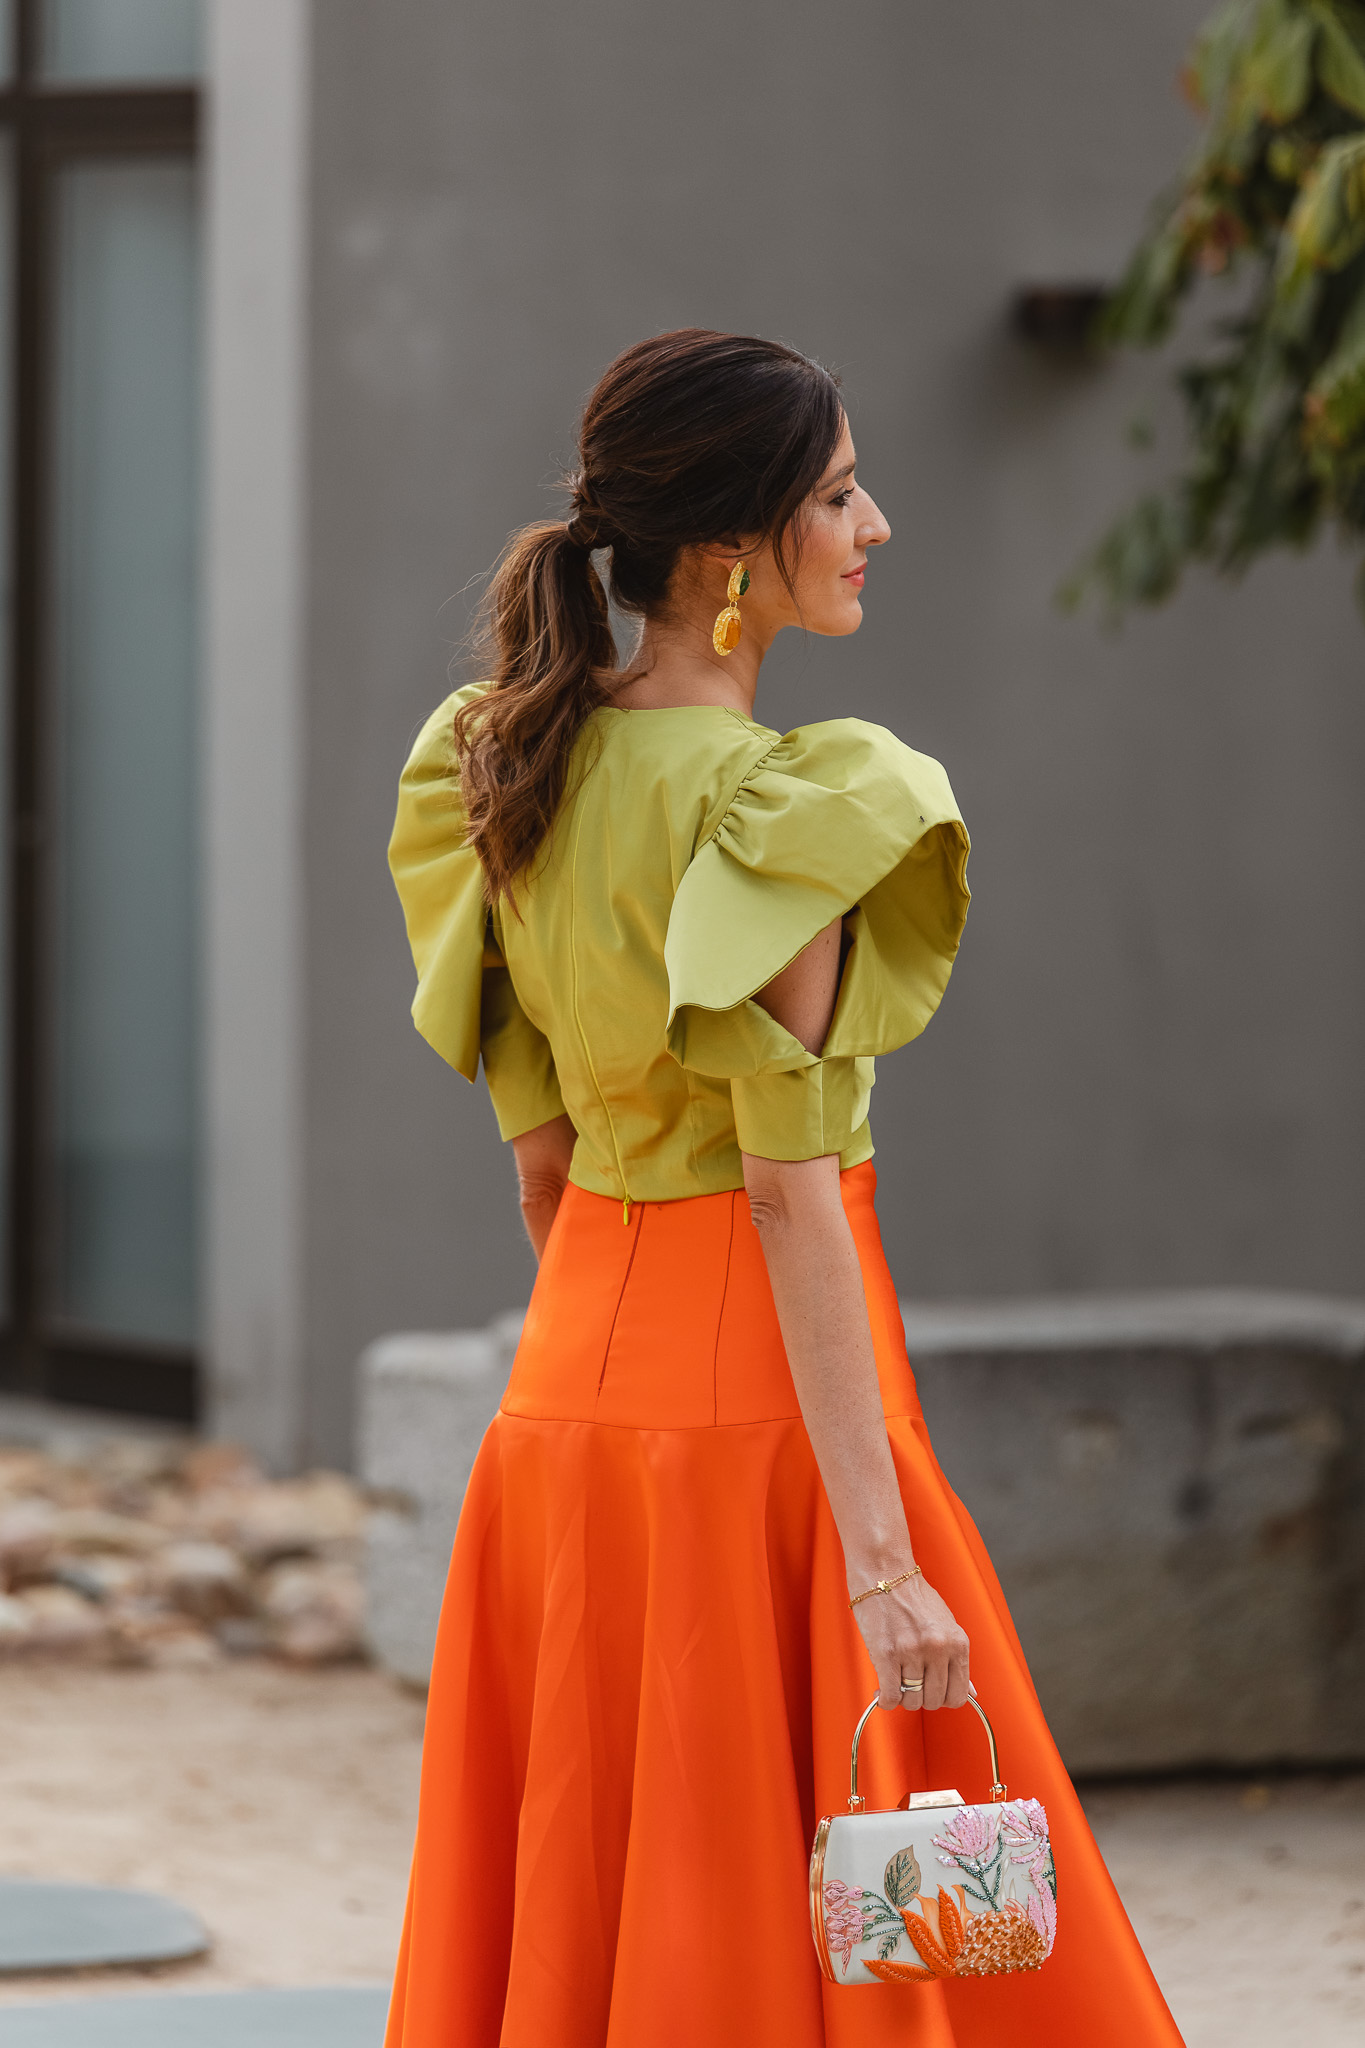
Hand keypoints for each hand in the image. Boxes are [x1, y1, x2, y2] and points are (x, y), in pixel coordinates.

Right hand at [850, 1569, 969, 1712]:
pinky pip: (890, 1694)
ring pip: (911, 1701)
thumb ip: (957, 1660)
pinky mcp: (886, 1652)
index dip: (943, 1699)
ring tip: (895, 1682)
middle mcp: (938, 1648)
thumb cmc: (914, 1597)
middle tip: (910, 1685)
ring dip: (901, 1697)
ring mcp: (912, 1651)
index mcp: (957, 1642)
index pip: (958, 1695)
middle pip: (933, 1701)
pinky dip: (885, 1700)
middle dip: (921, 1698)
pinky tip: (882, 1691)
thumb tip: (971, 1693)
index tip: (932, 1692)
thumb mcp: (946, 1625)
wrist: (884, 1571)